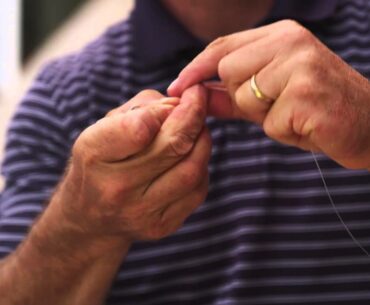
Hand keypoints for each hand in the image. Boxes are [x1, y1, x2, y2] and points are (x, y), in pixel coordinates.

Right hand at [55, 85, 210, 243]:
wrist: (90, 217)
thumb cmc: (100, 162)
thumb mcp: (105, 126)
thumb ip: (143, 108)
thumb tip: (183, 105)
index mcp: (95, 155)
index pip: (138, 129)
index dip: (166, 109)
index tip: (180, 96)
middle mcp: (117, 189)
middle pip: (174, 147)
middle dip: (195, 116)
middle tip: (199, 100)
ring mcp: (142, 213)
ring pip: (193, 169)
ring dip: (202, 141)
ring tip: (196, 129)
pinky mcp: (162, 226)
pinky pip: (198, 189)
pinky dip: (200, 165)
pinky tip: (190, 157)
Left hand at [168, 20, 369, 169]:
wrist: (368, 125)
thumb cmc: (314, 110)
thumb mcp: (268, 99)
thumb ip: (230, 94)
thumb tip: (194, 94)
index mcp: (280, 35)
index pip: (221, 46)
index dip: (195, 68)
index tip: (175, 87)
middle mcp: (290, 41)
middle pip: (228, 70)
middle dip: (242, 96)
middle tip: (276, 103)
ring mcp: (300, 64)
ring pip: (245, 95)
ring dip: (263, 115)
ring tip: (294, 112)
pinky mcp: (307, 92)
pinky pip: (269, 121)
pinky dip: (282, 131)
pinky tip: (306, 124)